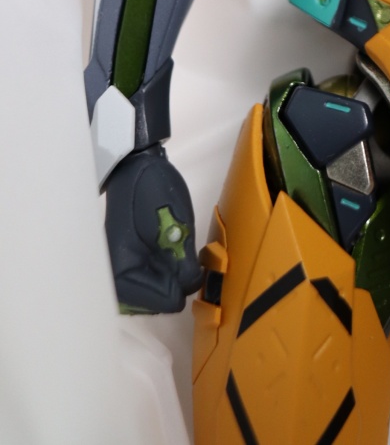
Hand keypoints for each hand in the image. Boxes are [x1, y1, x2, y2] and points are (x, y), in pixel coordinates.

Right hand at [104, 146, 202, 313]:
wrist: (136, 170)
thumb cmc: (153, 192)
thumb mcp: (176, 226)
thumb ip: (182, 264)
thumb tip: (186, 289)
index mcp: (122, 276)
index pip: (165, 302)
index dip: (183, 282)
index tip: (188, 259)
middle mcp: (117, 285)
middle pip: (161, 303)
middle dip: (176, 281)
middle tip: (181, 251)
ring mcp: (122, 277)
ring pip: (160, 295)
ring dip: (173, 277)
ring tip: (175, 249)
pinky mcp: (130, 269)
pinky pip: (155, 283)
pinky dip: (167, 272)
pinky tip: (170, 252)